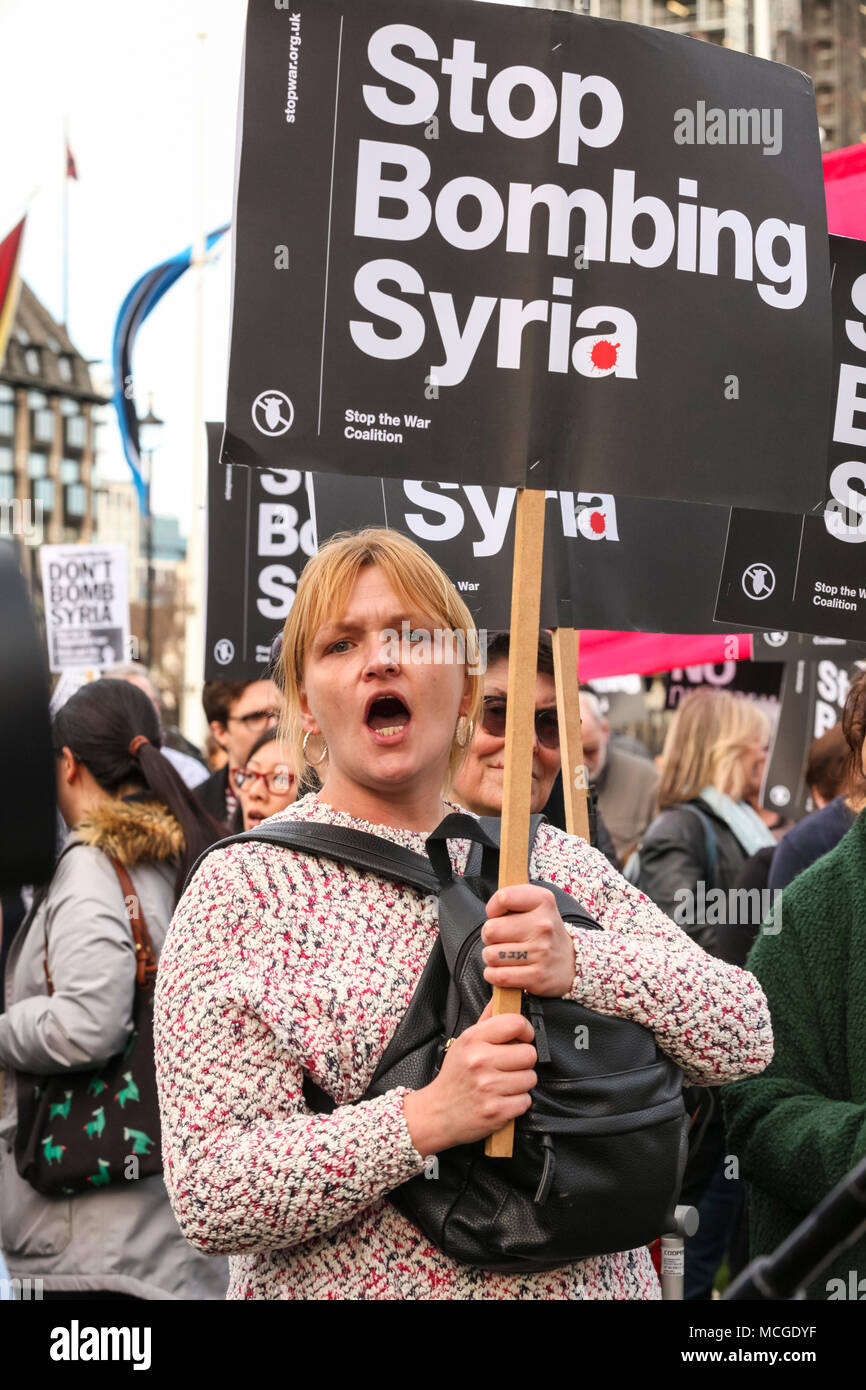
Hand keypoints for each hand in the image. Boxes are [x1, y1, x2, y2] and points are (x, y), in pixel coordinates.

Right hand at [402, 1002, 536, 1154]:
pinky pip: (525, 1101)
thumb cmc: (454, 1076)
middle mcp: (480, 1061)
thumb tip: (502, 996)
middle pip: (529, 1053)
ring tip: (504, 1083)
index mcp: (473, 1040)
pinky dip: (517, 1102)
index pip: (515, 1023)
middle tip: (509, 1066)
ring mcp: (489, 1087)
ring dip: (521, 1083)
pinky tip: (502, 1099)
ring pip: (530, 1078)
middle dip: (523, 1061)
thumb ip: (487, 1020)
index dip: (525, 1031)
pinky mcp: (496, 1111)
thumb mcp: (464, 1042)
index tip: (521, 1038)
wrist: (437, 1113)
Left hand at [481, 884, 576, 996]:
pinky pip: (497, 976)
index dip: (493, 908)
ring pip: (490, 955)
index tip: (498, 915)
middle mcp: (543, 926)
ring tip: (506, 955)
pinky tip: (503, 970)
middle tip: (502, 939)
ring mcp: (541, 952)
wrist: (571, 963)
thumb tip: (491, 911)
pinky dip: (493, 975)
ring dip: (492, 958)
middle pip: (490, 930)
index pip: (503, 898)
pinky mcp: (536, 977)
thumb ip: (512, 899)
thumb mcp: (537, 905)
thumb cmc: (543, 931)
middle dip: (489, 937)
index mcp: (543, 902)